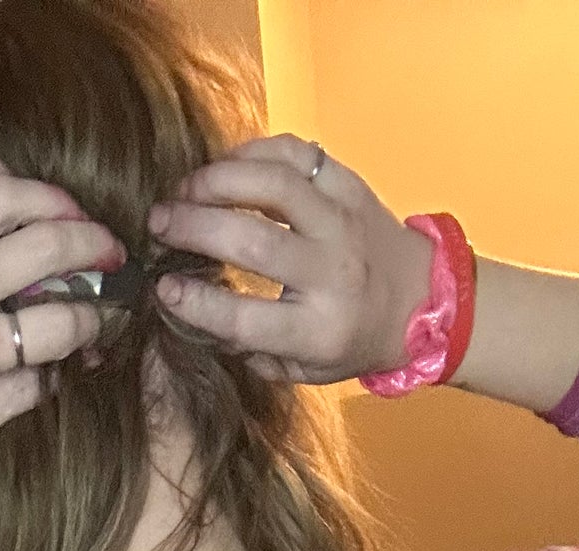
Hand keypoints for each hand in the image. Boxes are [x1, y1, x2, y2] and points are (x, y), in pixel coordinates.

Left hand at [0, 151, 124, 448]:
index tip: (100, 321)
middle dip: (95, 246)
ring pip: (4, 196)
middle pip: (47, 246)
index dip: (95, 321)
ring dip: (52, 199)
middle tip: (112, 252)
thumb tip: (64, 364)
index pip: (60, 323)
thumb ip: (19, 397)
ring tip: (70, 214)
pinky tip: (4, 185)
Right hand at [145, 135, 433, 383]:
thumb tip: (190, 311)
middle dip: (193, 227)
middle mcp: (332, 273)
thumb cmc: (350, 339)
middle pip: (251, 241)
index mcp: (318, 331)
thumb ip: (250, 349)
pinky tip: (224, 167)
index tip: (161, 285)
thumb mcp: (303, 368)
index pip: (245, 317)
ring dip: (216, 180)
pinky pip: (294, 154)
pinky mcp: (348, 184)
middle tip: (158, 223)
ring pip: (272, 185)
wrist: (420, 302)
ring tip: (185, 189)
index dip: (196, 301)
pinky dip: (251, 153)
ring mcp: (342, 222)